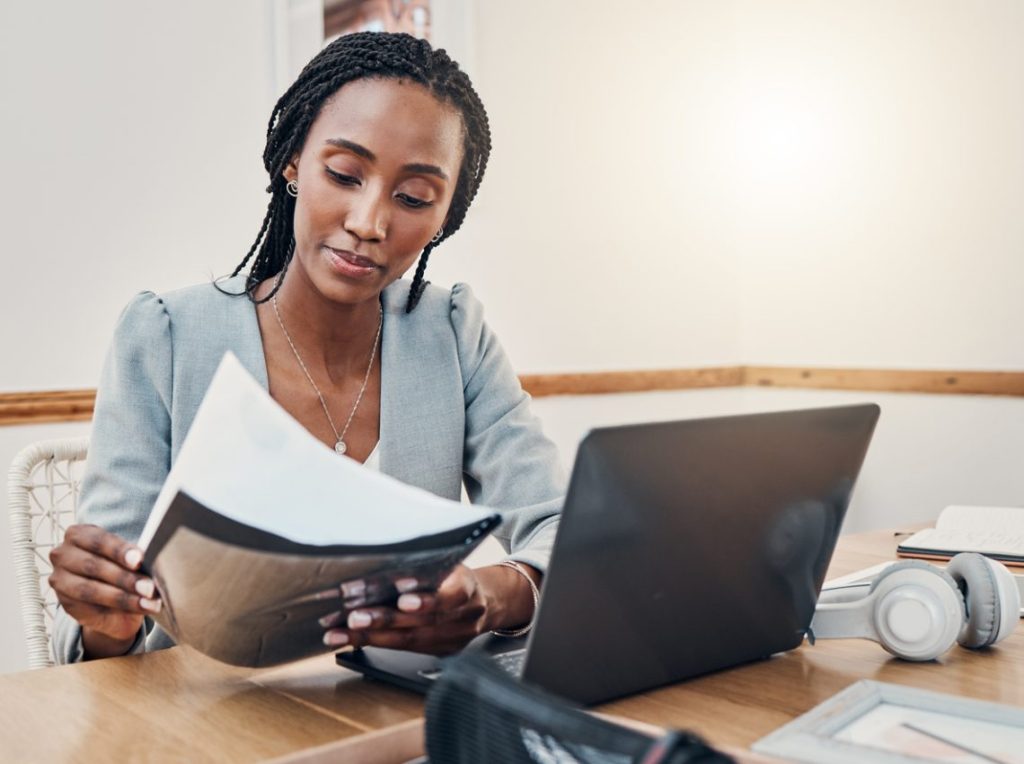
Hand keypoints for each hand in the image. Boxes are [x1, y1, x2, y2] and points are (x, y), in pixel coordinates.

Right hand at [49, 524, 160, 657]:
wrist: (109, 599)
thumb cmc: (120, 566)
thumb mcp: (125, 557)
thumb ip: (132, 557)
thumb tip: (152, 559)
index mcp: (78, 534)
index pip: (99, 540)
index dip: (120, 551)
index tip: (139, 560)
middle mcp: (63, 554)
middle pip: (94, 566)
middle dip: (125, 578)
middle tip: (150, 588)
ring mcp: (60, 579)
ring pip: (91, 589)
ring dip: (123, 597)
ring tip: (148, 601)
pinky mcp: (64, 603)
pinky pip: (91, 607)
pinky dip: (118, 608)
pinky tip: (140, 608)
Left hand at [321, 563, 537, 655]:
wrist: (486, 603)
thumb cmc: (458, 576)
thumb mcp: (451, 560)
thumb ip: (428, 558)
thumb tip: (387, 534)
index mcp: (468, 588)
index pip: (451, 595)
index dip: (427, 598)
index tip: (402, 597)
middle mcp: (462, 617)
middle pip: (422, 622)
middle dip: (385, 620)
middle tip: (354, 616)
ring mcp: (451, 638)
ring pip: (408, 641)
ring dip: (369, 637)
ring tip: (339, 632)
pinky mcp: (438, 652)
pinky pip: (403, 651)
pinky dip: (372, 644)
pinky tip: (348, 639)